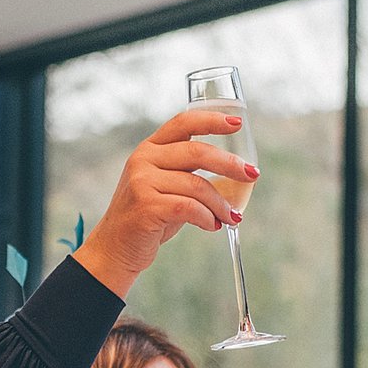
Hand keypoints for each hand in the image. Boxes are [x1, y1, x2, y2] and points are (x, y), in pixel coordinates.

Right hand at [70, 109, 256, 296]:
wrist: (115, 247)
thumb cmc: (148, 217)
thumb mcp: (164, 184)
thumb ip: (187, 171)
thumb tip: (235, 170)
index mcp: (150, 148)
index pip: (183, 123)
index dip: (212, 120)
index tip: (237, 124)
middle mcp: (143, 160)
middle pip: (197, 152)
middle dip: (230, 164)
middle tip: (252, 175)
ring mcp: (142, 182)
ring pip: (197, 186)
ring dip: (221, 204)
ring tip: (232, 217)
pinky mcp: (146, 207)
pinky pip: (189, 208)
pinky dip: (207, 218)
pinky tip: (212, 226)